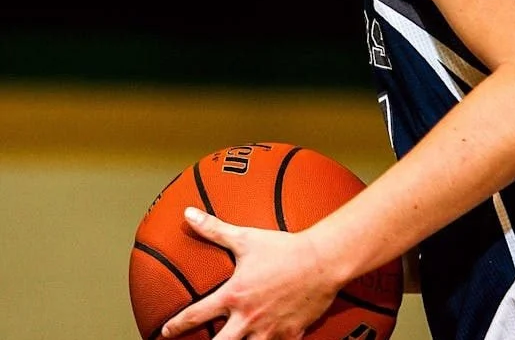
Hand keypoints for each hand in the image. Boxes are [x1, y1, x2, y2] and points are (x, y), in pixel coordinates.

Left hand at [161, 207, 340, 339]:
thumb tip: (188, 214)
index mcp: (234, 296)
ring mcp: (269, 331)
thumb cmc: (283, 248)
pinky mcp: (289, 336)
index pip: (196, 315)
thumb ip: (214, 229)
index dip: (176, 326)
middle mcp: (247, 319)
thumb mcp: (246, 237)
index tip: (165, 331)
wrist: (321, 261)